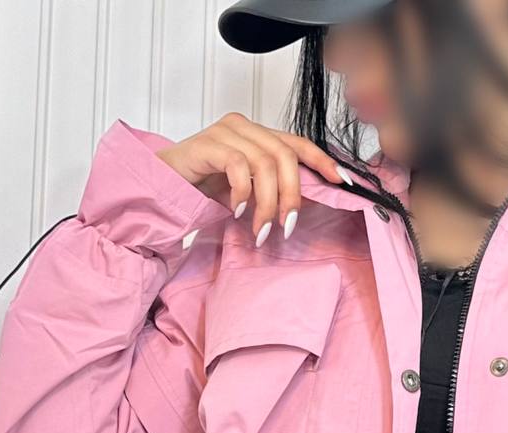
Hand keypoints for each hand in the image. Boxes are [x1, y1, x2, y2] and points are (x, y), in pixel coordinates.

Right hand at [154, 111, 355, 243]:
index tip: (343, 183)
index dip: (323, 161)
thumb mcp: (248, 189)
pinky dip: (243, 192)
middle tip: (287, 226)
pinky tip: (236, 211)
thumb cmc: (205, 188)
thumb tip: (303, 204)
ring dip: (268, 203)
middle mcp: (245, 127)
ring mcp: (225, 132)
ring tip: (261, 229)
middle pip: (285, 156)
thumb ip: (272, 187)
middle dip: (292, 195)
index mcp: (258, 135)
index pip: (298, 143)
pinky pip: (238, 166)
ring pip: (265, 163)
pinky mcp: (207, 144)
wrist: (164, 185)